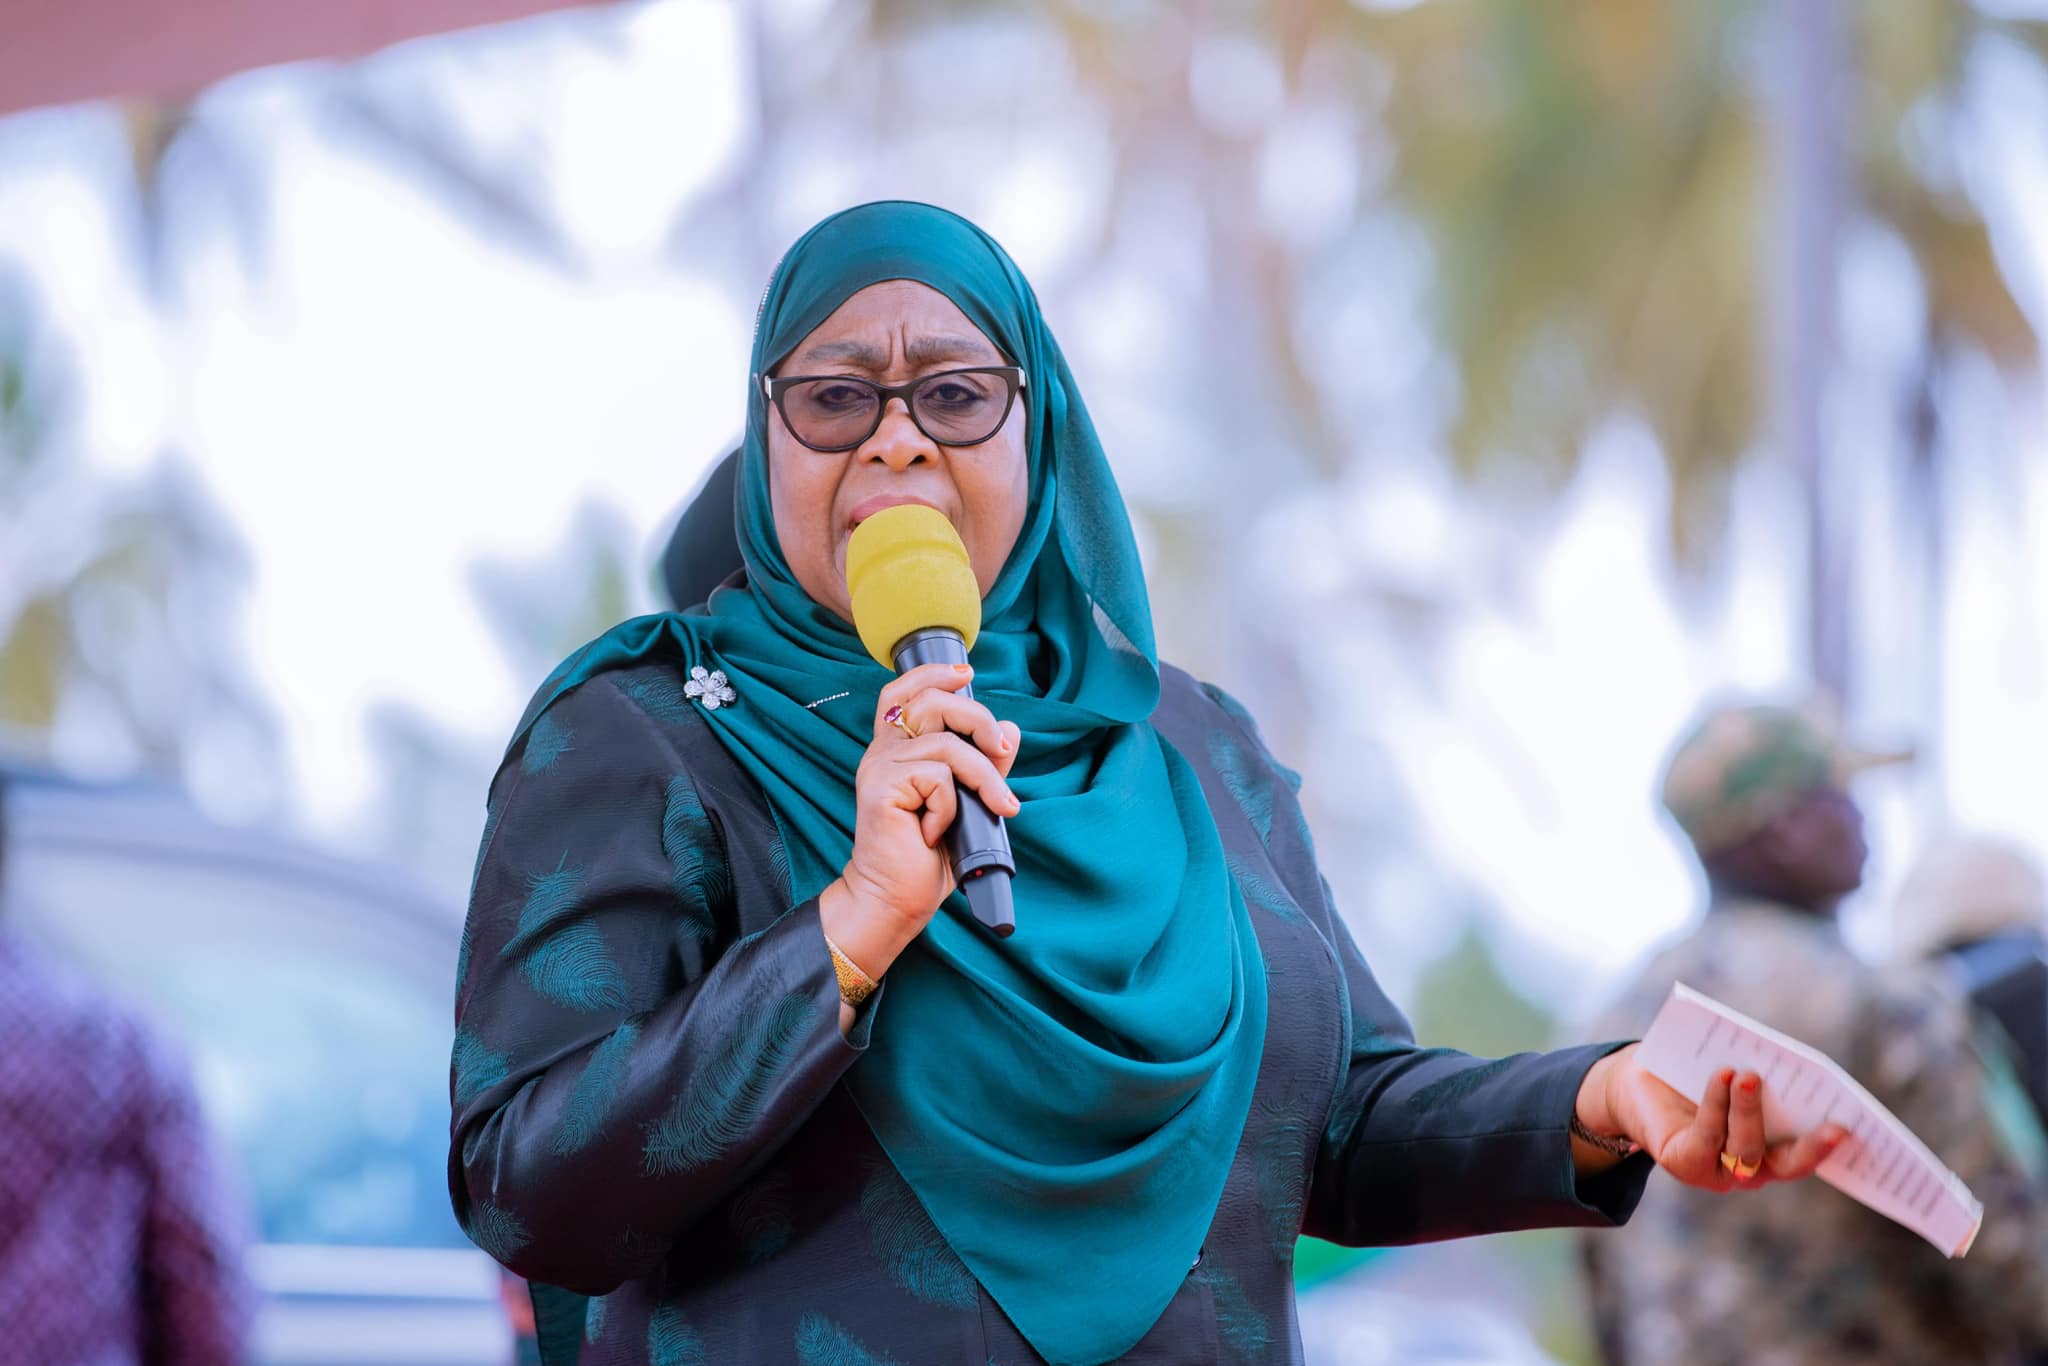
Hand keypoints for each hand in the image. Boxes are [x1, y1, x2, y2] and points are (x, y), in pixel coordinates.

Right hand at [819, 663, 1020, 987]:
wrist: (897, 899)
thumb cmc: (928, 856)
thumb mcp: (969, 803)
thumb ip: (986, 765)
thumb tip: (1010, 730)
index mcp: (896, 749)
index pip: (903, 692)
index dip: (932, 674)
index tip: (966, 673)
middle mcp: (883, 752)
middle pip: (931, 702)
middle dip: (978, 719)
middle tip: (1002, 751)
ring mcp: (879, 767)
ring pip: (947, 745)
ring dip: (983, 776)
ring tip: (996, 807)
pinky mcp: (882, 787)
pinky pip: (938, 778)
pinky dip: (951, 807)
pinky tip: (937, 832)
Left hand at [1578, 1044, 1846, 1190]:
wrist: (1640, 1082)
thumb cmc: (1699, 1075)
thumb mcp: (1740, 1075)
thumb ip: (1770, 1076)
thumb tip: (1797, 1066)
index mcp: (1775, 1151)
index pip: (1812, 1153)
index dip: (1836, 1147)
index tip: (1861, 1131)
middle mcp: (1752, 1170)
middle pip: (1789, 1165)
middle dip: (1813, 1147)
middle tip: (1837, 1126)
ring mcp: (1719, 1172)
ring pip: (1746, 1147)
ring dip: (1749, 1109)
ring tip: (1748, 1074)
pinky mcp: (1686, 1163)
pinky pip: (1709, 1136)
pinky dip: (1717, 1104)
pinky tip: (1723, 1076)